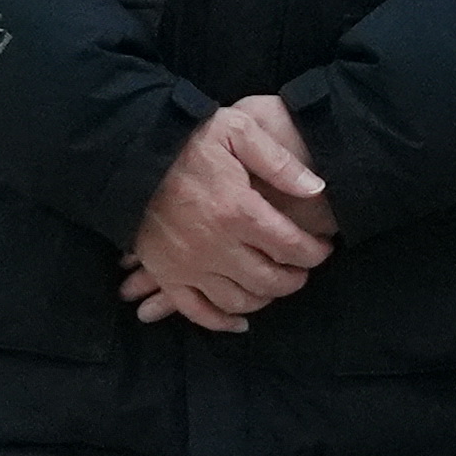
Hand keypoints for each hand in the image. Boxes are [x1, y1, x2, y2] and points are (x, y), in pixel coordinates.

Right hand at [124, 95, 334, 329]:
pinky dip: (221, 322)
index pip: (291, 247)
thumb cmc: (189, 140)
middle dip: (295, 278)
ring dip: (265, 298)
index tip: (324, 248)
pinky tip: (240, 321)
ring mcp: (188, 264)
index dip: (315, 252)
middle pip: (269, 280)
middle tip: (303, 269)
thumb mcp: (238, 132)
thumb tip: (317, 188)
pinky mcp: (165, 273)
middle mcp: (215, 245)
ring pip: (238, 301)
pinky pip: (196, 311)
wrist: (131, 155)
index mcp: (238, 211)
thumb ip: (280, 162)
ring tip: (276, 284)